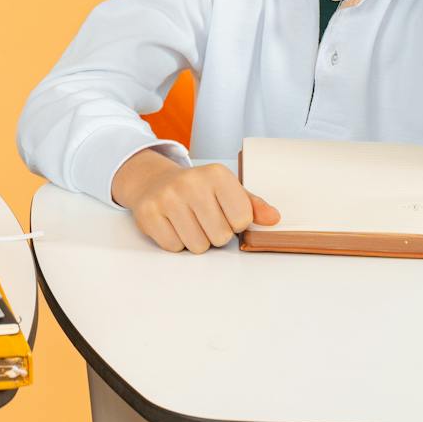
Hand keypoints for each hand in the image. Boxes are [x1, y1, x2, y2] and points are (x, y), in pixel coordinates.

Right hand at [111, 148, 280, 253]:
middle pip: (220, 236)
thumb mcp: (227, 191)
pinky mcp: (148, 213)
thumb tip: (274, 219)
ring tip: (188, 222)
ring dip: (196, 240)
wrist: (154, 182)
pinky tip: (172, 224)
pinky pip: (174, 247)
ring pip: (197, 246)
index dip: (235, 223)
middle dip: (215, 234)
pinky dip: (176, 242)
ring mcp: (167, 197)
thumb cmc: (198, 191)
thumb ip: (253, 206)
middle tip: (204, 219)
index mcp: (217, 174)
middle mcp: (191, 182)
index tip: (224, 212)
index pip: (242, 219)